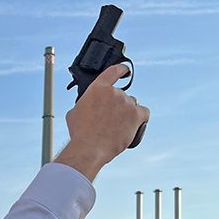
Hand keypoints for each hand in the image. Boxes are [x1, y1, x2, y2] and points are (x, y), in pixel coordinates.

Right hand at [57, 64, 149, 180]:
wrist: (90, 148)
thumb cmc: (80, 133)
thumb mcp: (74, 113)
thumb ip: (85, 104)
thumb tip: (88, 106)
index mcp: (98, 88)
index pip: (113, 71)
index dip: (121, 69)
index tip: (125, 70)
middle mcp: (114, 92)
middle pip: (122, 95)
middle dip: (118, 107)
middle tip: (110, 121)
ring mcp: (126, 103)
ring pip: (132, 105)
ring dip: (128, 114)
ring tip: (118, 128)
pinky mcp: (136, 115)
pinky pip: (144, 113)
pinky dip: (141, 119)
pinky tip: (134, 126)